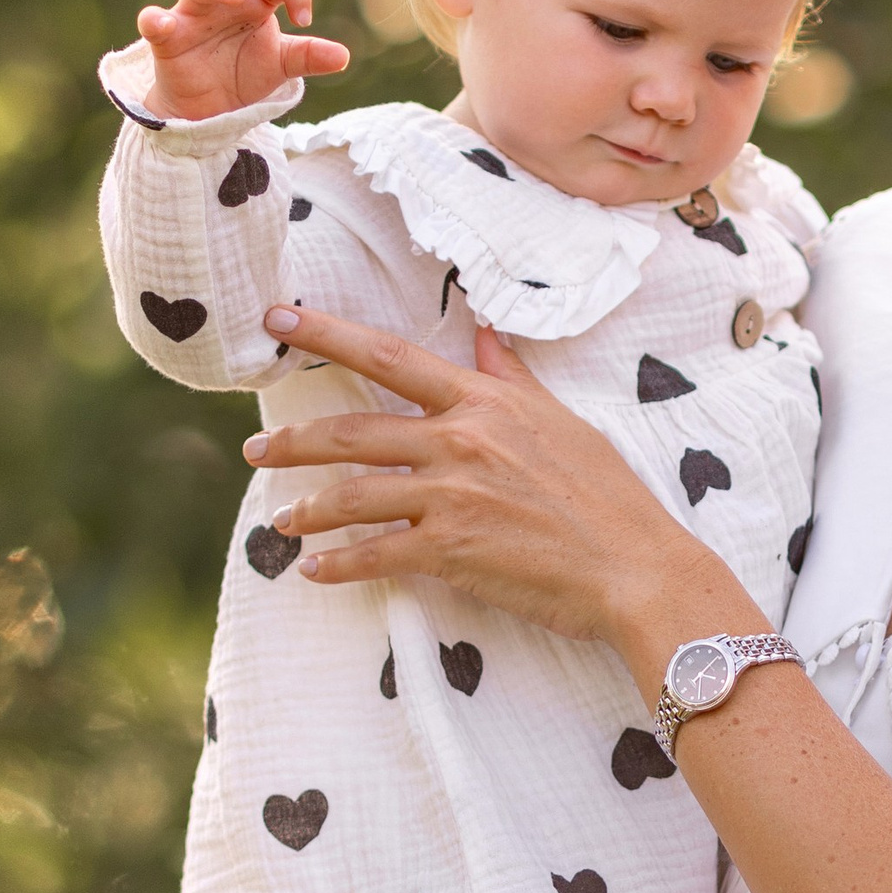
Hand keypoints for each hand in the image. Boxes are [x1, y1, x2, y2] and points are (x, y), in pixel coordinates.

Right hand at [137, 0, 350, 121]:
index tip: (305, 18)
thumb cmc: (244, 75)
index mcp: (255, 3)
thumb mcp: (280, 66)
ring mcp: (193, 17)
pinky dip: (156, 20)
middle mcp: (224, 2)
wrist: (210, 112)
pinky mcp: (167, 39)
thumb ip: (308, 57)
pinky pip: (154, 22)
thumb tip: (344, 56)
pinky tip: (163, 22)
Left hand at [241, 308, 753, 654]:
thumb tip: (483, 334)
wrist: (636, 567)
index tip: (278, 320)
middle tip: (255, 448)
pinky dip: (338, 566)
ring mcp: (453, 496)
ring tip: (281, 519)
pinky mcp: (451, 551)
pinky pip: (375, 555)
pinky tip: (314, 571)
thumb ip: (510, 377)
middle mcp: (460, 441)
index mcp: (484, 402)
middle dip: (293, 440)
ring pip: (352, 494)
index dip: (326, 334)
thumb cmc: (608, 496)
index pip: (389, 356)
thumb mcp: (562, 420)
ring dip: (307, 508)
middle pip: (352, 430)